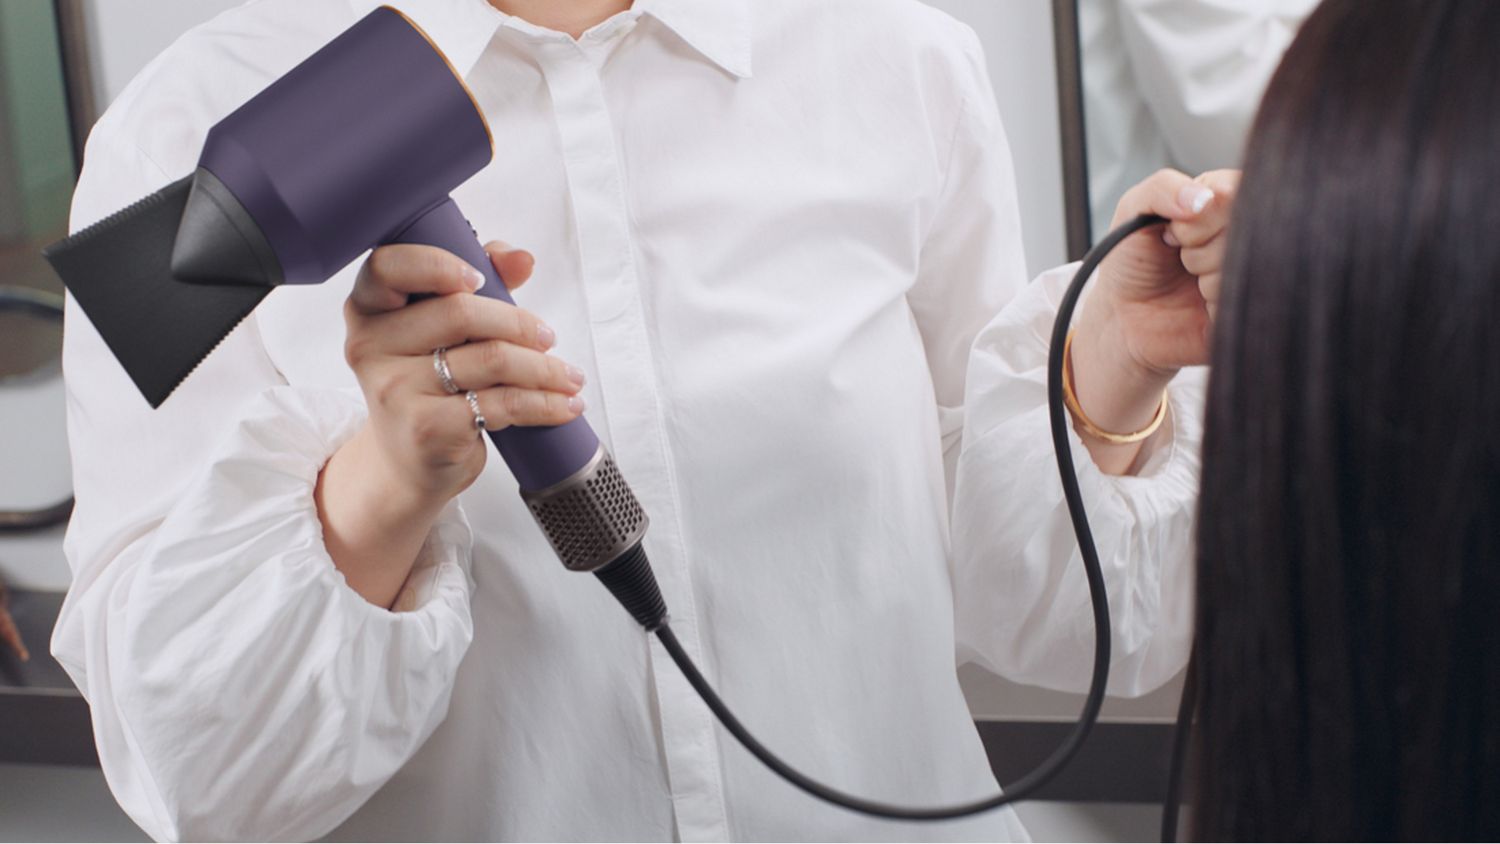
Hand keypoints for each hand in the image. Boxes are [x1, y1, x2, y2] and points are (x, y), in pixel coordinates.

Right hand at [316, 242, 584, 607]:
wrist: (407, 464)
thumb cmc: (430, 385)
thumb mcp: (442, 332)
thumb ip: (480, 283)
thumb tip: (521, 258)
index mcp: (368, 309)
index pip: (388, 268)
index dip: (437, 265)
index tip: (479, 279)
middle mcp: (371, 347)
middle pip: (461, 313)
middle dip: (519, 324)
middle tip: (548, 337)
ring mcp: (396, 390)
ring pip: (491, 359)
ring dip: (544, 368)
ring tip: (569, 377)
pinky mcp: (427, 429)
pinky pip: (503, 404)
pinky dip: (545, 403)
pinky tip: (565, 405)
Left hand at [1070, 168, 1238, 471]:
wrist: (1121, 327)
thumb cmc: (1128, 265)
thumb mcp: (1134, 211)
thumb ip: (1164, 189)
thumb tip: (1203, 195)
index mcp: (1235, 203)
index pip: (1243, 186)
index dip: (1205, 207)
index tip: (1177, 226)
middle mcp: (1257, 237)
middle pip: (1249, 220)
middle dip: (1201, 238)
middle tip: (1177, 258)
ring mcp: (1262, 276)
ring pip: (1249, 256)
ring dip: (1206, 267)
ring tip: (1186, 280)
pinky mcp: (1258, 313)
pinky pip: (1250, 294)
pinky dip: (1217, 295)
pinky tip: (1200, 301)